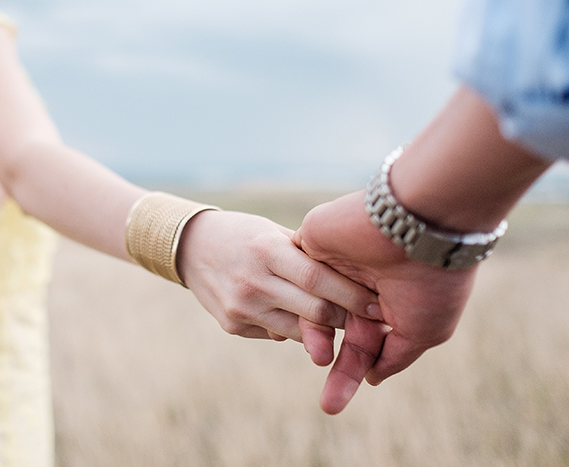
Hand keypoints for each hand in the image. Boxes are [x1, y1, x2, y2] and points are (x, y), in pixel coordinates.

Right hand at [177, 209, 382, 356]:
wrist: (190, 247)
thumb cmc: (244, 235)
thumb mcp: (272, 232)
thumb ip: (307, 255)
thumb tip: (355, 279)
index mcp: (267, 251)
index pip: (319, 280)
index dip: (352, 296)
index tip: (377, 304)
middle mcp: (253, 282)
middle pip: (315, 311)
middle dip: (347, 318)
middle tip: (370, 320)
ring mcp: (240, 308)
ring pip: (299, 332)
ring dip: (325, 330)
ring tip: (342, 321)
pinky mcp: (232, 327)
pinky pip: (277, 335)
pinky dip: (293, 329)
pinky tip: (297, 317)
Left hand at [293, 190, 478, 413]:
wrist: (420, 225)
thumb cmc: (432, 281)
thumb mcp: (422, 332)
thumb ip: (392, 355)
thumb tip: (369, 377)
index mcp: (386, 302)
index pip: (360, 343)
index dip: (347, 374)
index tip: (331, 405)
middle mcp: (359, 284)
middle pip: (332, 329)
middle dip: (331, 363)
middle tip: (328, 402)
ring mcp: (334, 262)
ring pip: (309, 307)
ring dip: (314, 334)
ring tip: (319, 355)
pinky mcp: (311, 243)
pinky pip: (293, 278)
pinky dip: (296, 300)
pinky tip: (301, 318)